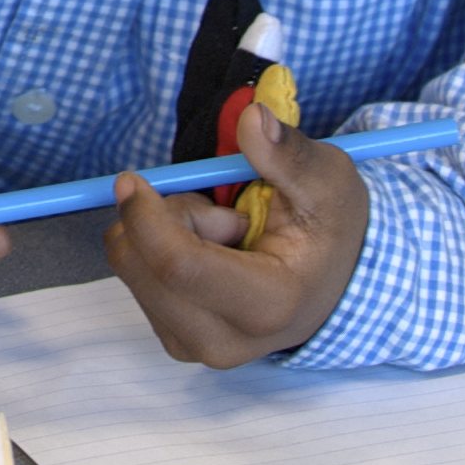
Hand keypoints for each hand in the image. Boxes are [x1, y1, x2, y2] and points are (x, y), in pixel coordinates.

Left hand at [102, 103, 367, 366]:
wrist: (332, 287)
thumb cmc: (328, 231)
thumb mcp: (326, 182)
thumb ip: (288, 152)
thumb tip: (252, 117)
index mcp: (268, 306)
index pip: (178, 266)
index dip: (145, 216)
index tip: (133, 179)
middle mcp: (223, 342)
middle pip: (141, 265)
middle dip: (166, 217)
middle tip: (224, 214)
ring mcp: (193, 347)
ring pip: (131, 267)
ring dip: (166, 233)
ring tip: (226, 237)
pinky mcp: (173, 340)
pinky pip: (134, 278)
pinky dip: (160, 251)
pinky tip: (209, 256)